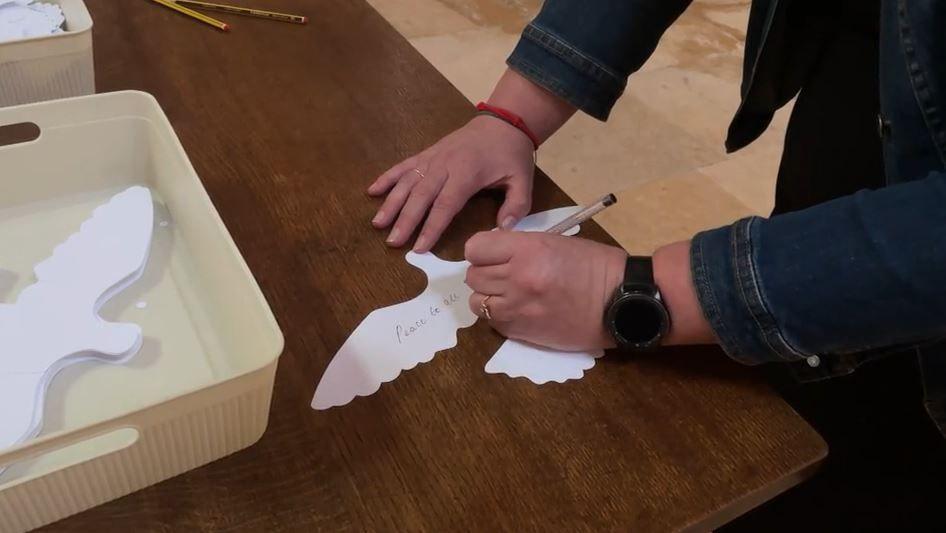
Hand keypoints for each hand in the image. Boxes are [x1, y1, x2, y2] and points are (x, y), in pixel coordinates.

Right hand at [368, 115, 534, 252]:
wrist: (503, 121)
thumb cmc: (511, 153)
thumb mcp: (522, 179)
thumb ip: (516, 205)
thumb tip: (504, 230)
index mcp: (467, 174)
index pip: (445, 205)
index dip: (431, 227)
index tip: (419, 247)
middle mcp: (445, 165)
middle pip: (420, 196)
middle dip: (405, 220)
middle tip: (392, 242)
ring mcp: (433, 157)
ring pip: (407, 181)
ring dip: (391, 202)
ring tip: (378, 223)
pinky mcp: (428, 152)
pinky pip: (404, 165)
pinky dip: (387, 177)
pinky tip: (372, 191)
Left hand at [464, 231, 626, 350]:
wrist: (620, 303)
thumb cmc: (594, 266)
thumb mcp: (556, 242)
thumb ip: (520, 247)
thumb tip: (494, 253)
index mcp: (528, 250)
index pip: (475, 248)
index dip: (482, 250)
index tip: (493, 253)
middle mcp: (517, 278)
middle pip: (473, 275)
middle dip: (485, 272)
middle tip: (504, 273)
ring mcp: (517, 308)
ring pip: (476, 301)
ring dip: (488, 296)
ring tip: (508, 294)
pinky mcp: (521, 332)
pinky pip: (492, 322)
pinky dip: (499, 316)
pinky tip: (518, 310)